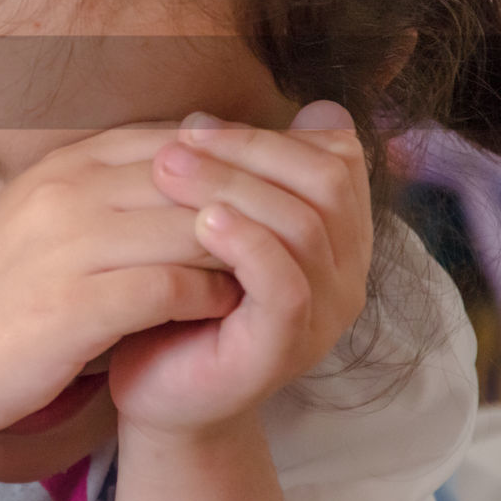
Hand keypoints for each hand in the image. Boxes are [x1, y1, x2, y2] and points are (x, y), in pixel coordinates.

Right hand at [0, 123, 242, 440]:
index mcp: (60, 168)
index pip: (169, 142)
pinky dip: (207, 295)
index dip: (227, 161)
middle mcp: (65, 193)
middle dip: (246, 200)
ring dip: (237, 249)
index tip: (266, 187)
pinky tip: (224, 307)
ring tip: (266, 269)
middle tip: (289, 227)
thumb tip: (172, 170)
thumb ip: (98, 192)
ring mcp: (67, 246)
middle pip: (191, 178)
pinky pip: (168, 288)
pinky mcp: (74, 305)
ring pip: (189, 227)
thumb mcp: (38, 220)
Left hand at [108, 100, 372, 436]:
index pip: (335, 156)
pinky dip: (246, 243)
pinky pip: (286, 284)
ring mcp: (322, 313)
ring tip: (169, 170)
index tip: (194, 127)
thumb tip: (219, 112)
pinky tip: (201, 223)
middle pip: (326, 180)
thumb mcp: (210, 222)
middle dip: (248, 149)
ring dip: (232, 186)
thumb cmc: (182, 294)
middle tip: (177, 143)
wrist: (156, 387)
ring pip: (303, 224)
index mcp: (336, 233)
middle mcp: (344, 272)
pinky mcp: (285, 348)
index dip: (267, 132)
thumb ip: (233, 174)